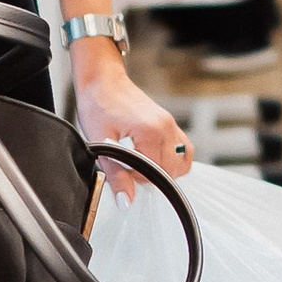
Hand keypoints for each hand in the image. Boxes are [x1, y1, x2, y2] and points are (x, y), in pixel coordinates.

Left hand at [71, 44, 195, 189]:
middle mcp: (166, 128)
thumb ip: (116, 175)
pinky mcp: (169, 123)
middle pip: (172, 170)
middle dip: (151, 176)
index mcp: (151, 132)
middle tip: (128, 166)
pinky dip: (173, 159)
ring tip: (142, 163)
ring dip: (165, 169)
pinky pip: (183, 148)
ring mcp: (170, 124)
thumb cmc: (98, 105)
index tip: (121, 170)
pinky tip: (153, 157)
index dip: (137, 179)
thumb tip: (126, 200)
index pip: (156, 174)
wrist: (102, 81)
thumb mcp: (101, 143)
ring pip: (182, 161)